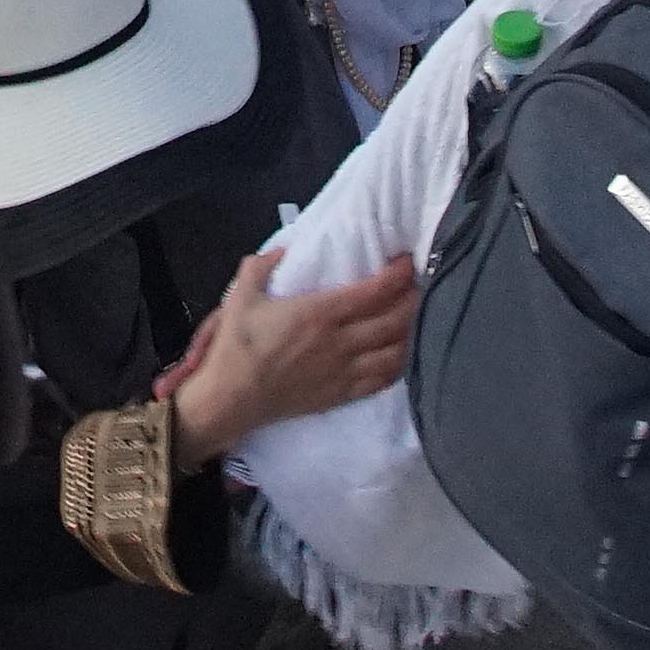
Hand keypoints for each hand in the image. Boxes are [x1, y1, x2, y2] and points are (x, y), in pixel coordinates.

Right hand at [168, 248, 419, 456]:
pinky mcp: (342, 394)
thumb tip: (283, 250)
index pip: (374, 291)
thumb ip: (261, 266)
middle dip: (412, 299)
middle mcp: (340, 342)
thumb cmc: (237, 347)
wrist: (232, 398)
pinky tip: (400, 353)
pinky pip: (383, 380)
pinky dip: (398, 364)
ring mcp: (344, 371)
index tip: (405, 261)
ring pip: (395, 351)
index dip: (397, 275)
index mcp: (319, 313)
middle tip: (417, 285)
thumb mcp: (241, 296)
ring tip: (414, 317)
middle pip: (394, 319)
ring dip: (410, 332)